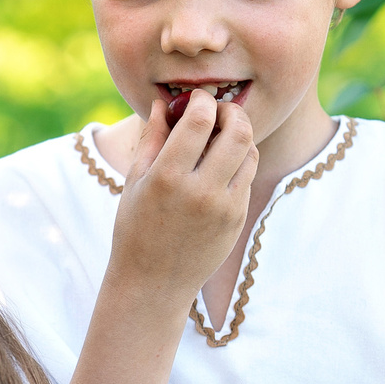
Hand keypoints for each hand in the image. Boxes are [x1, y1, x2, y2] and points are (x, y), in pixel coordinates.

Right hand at [107, 93, 256, 303]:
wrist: (154, 283)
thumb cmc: (136, 229)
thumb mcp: (134, 181)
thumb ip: (152, 138)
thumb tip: (163, 103)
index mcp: (168, 177)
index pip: (200, 119)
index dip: (201, 100)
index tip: (195, 100)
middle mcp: (201, 191)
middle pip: (238, 131)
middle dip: (232, 112)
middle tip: (219, 112)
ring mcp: (225, 207)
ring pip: (250, 151)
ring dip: (239, 136)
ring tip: (220, 138)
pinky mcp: (238, 218)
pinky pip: (248, 176)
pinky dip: (239, 162)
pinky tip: (220, 165)